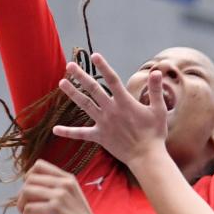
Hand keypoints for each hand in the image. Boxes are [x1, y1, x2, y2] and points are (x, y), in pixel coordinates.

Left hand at [17, 160, 103, 213]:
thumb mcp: (73, 196)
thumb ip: (57, 188)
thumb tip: (30, 189)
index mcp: (68, 178)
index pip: (39, 165)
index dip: (29, 177)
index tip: (31, 192)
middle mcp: (63, 183)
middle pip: (29, 179)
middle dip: (22, 194)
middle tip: (27, 207)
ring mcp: (59, 195)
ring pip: (26, 191)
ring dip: (21, 205)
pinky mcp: (54, 209)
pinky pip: (28, 208)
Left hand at [54, 53, 168, 164]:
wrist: (146, 156)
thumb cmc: (155, 134)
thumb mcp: (159, 110)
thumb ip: (156, 90)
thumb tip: (156, 72)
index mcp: (125, 102)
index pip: (112, 80)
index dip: (103, 67)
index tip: (94, 56)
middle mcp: (111, 110)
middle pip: (93, 89)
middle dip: (80, 76)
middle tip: (69, 65)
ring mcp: (103, 123)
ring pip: (85, 105)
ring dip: (72, 93)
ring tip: (61, 83)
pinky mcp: (99, 136)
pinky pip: (81, 134)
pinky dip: (68, 132)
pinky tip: (55, 129)